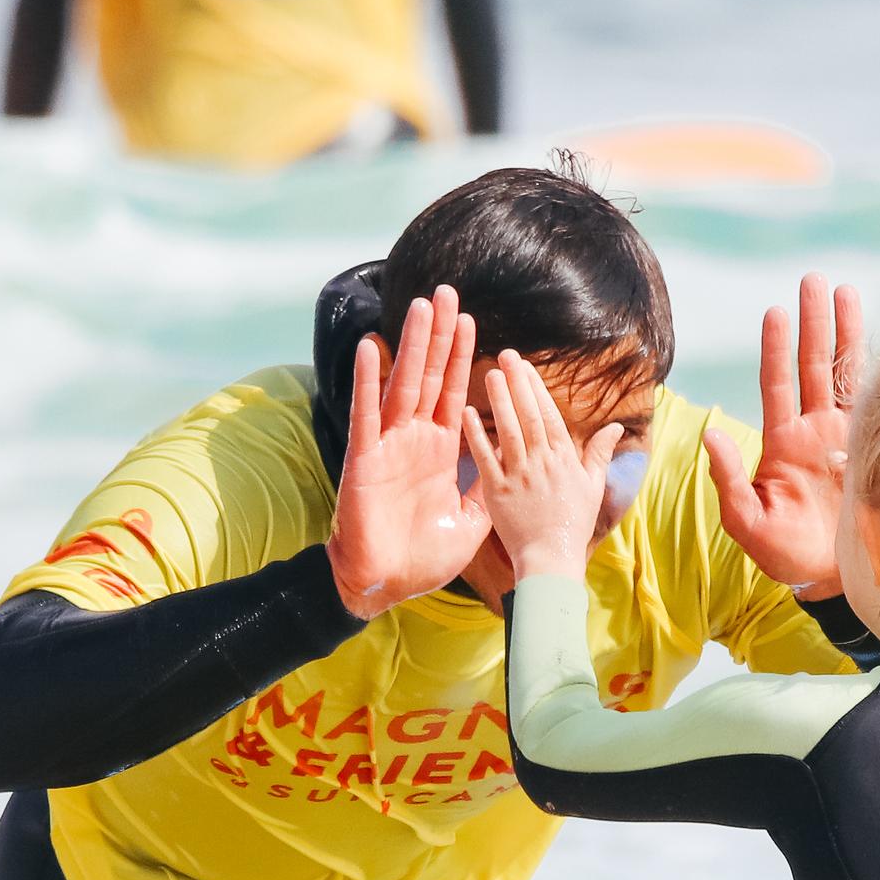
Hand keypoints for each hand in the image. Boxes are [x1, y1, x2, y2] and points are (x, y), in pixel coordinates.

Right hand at [329, 287, 486, 618]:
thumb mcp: (472, 521)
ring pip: (402, 384)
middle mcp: (414, 439)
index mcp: (440, 451)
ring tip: (419, 305)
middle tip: (446, 293)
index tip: (472, 321)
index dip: (462, 358)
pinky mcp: (364, 458)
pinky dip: (368, 380)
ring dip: (412, 345)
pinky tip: (373, 347)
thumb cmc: (423, 559)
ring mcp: (388, 445)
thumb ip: (489, 488)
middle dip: (439, 336)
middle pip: (429, 376)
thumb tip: (515, 467)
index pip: (454, 393)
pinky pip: (367, 413)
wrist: (383, 586)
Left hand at [468, 357, 625, 583]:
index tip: (524, 365)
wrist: (551, 559)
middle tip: (505, 355)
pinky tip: (466, 412)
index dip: (535, 387)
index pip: (548, 415)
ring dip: (499, 400)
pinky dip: (476, 435)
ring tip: (490, 374)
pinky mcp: (498, 492)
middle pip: (528, 415)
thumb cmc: (573, 523)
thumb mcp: (592, 486)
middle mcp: (542, 463)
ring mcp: (519, 477)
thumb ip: (599, 453)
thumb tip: (616, 427)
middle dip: (517, 383)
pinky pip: (486, 458)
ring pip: (508, 431)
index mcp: (563, 459)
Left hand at [702, 272, 861, 598]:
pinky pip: (879, 402)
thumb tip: (712, 434)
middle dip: (813, 323)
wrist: (834, 580)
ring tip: (845, 290)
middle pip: (813, 365)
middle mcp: (815, 431)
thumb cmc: (786, 555)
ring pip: (846, 374)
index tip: (775, 310)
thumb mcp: (747, 523)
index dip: (776, 348)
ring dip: (846, 333)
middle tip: (813, 278)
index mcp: (783, 443)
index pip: (777, 384)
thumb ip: (729, 480)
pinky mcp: (877, 450)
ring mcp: (847, 437)